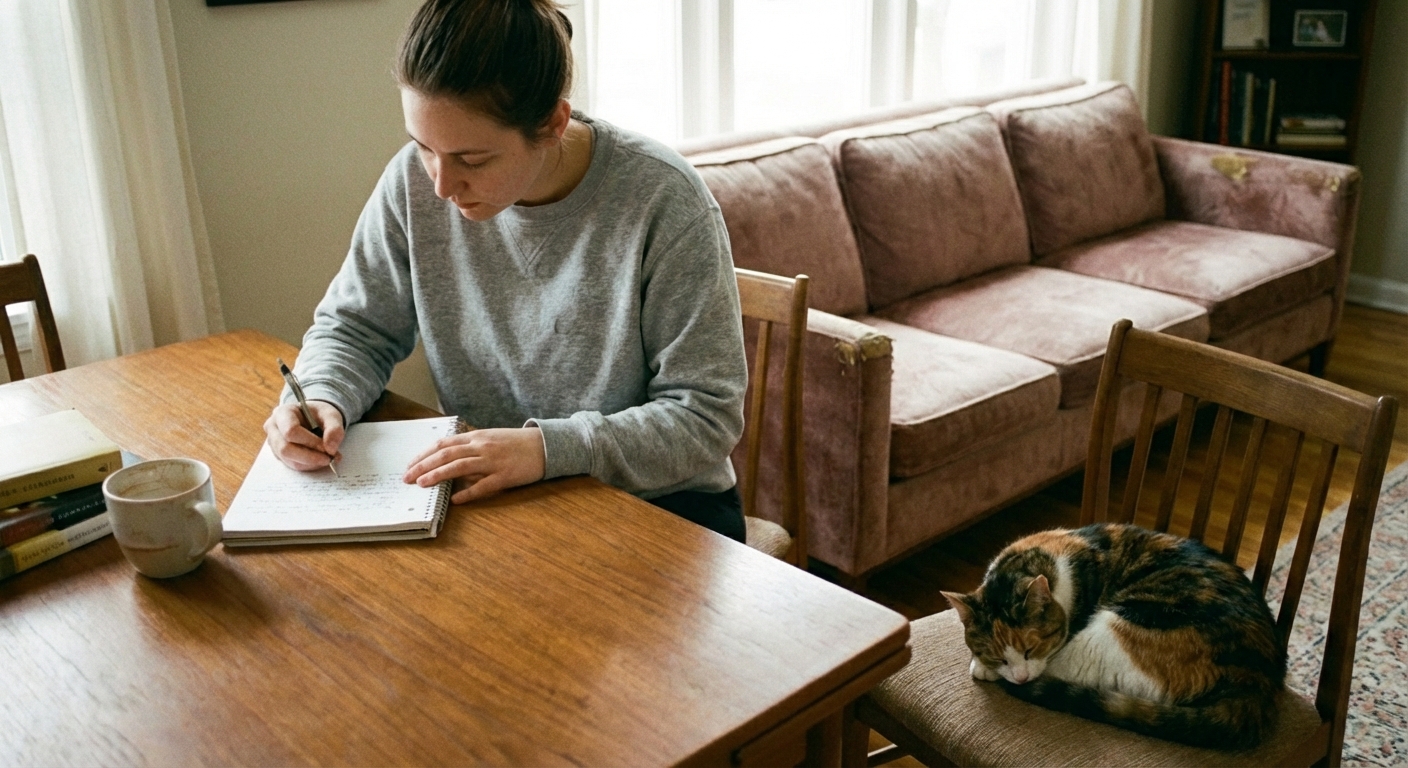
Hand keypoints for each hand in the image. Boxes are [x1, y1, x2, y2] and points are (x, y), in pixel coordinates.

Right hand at [264, 400, 344, 471]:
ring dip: (310, 463)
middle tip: (329, 459)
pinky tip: (320, 460)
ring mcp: (274, 443)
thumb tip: (331, 449)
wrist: (314, 418)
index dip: (310, 442)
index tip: (328, 448)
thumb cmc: (319, 415)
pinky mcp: (279, 455)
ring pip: (289, 460)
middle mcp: (273, 428)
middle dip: (309, 457)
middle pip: (285, 449)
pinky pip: (292, 464)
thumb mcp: (331, 415)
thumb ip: (334, 429)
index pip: (291, 431)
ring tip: (328, 459)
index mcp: (283, 413)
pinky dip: (308, 465)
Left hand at [403, 427, 545, 503]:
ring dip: (438, 475)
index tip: (410, 465)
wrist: (545, 445)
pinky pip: (484, 486)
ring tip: (422, 484)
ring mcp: (493, 461)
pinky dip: (468, 493)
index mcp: (477, 436)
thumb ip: (470, 449)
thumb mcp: (491, 439)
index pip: (443, 444)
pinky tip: (455, 500)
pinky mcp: (505, 476)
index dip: (424, 455)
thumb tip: (449, 462)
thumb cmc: (516, 443)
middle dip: (424, 466)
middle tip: (407, 478)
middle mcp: (482, 446)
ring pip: (460, 466)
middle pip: (446, 454)